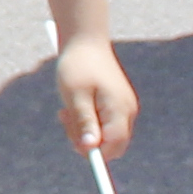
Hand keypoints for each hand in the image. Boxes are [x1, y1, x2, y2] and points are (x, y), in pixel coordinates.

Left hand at [55, 34, 138, 159]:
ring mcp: (124, 108)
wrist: (85, 41)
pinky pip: (104, 125)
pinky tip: (71, 109)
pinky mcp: (116, 105)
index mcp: (119, 109)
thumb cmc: (77, 66)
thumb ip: (84, 122)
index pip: (114, 144)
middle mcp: (127, 111)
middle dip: (88, 142)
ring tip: (65, 112)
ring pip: (106, 136)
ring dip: (84, 131)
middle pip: (112, 144)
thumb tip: (90, 148)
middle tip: (65, 122)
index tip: (72, 143)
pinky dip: (87, 122)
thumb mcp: (75, 95)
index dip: (95, 151)